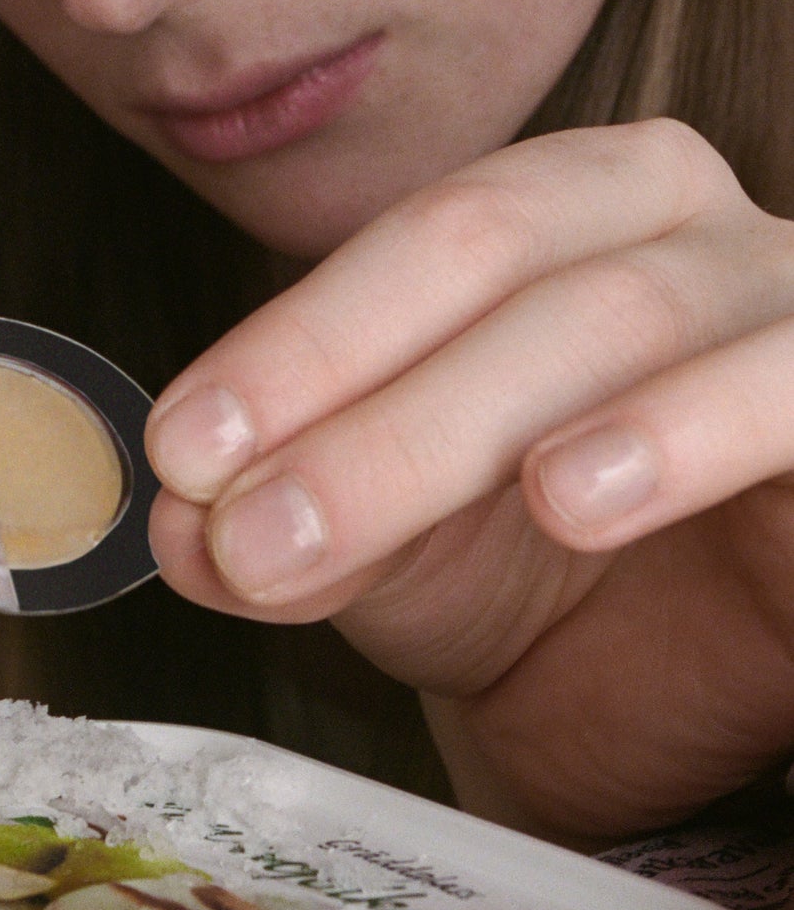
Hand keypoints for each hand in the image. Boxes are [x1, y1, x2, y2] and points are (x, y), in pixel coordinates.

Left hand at [148, 121, 793, 843]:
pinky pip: (793, 385)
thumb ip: (295, 519)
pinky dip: (687, 427)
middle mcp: (681, 224)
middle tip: (243, 518)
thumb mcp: (400, 555)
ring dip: (472, 417)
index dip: (292, 339)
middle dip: (352, 387)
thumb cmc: (557, 589)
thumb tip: (178, 528)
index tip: (183, 449)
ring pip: (628, 312)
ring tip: (348, 515)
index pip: (416, 238)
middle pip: (502, 253)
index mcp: (566, 214)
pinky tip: (578, 491)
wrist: (702, 695)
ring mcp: (786, 301)